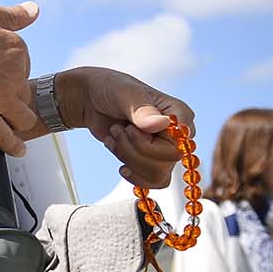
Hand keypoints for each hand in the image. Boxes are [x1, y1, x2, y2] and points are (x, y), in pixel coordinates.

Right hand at [0, 0, 37, 156]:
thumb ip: (11, 15)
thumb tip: (33, 10)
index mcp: (17, 48)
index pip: (23, 63)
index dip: (8, 66)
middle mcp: (15, 74)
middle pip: (24, 90)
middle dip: (12, 92)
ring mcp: (0, 97)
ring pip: (23, 116)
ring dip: (19, 119)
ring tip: (14, 123)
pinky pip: (4, 136)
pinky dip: (13, 145)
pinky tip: (17, 150)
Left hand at [53, 68, 195, 187]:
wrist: (91, 100)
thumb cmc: (111, 89)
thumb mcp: (125, 94)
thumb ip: (142, 110)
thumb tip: (161, 124)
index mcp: (179, 113)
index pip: (181, 141)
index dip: (152, 142)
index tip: (130, 127)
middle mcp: (177, 134)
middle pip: (168, 161)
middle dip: (133, 149)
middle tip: (117, 129)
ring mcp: (165, 150)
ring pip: (157, 174)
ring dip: (128, 159)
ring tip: (115, 138)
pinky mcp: (151, 161)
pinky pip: (152, 182)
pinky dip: (133, 176)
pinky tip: (121, 165)